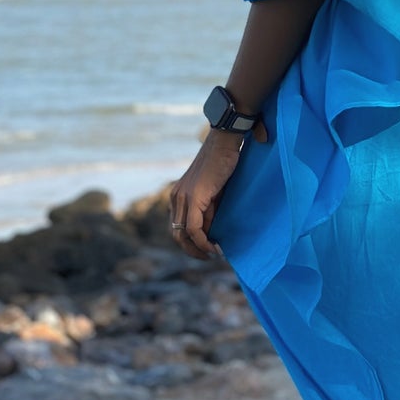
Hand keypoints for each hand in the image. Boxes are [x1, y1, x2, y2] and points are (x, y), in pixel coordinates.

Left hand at [169, 126, 262, 259]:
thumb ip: (209, 208)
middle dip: (192, 250)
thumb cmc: (222, 162)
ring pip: (184, 234)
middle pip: (176, 234)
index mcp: (177, 195)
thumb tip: (211, 230)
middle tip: (208, 256)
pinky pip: (195, 228)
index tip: (206, 249)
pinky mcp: (194, 198)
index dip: (190, 242)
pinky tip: (214, 247)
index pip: (177, 227)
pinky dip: (203, 241)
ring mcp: (183, 197)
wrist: (224, 142)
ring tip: (214, 254)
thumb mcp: (213, 191)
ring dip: (199, 249)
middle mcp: (175, 197)